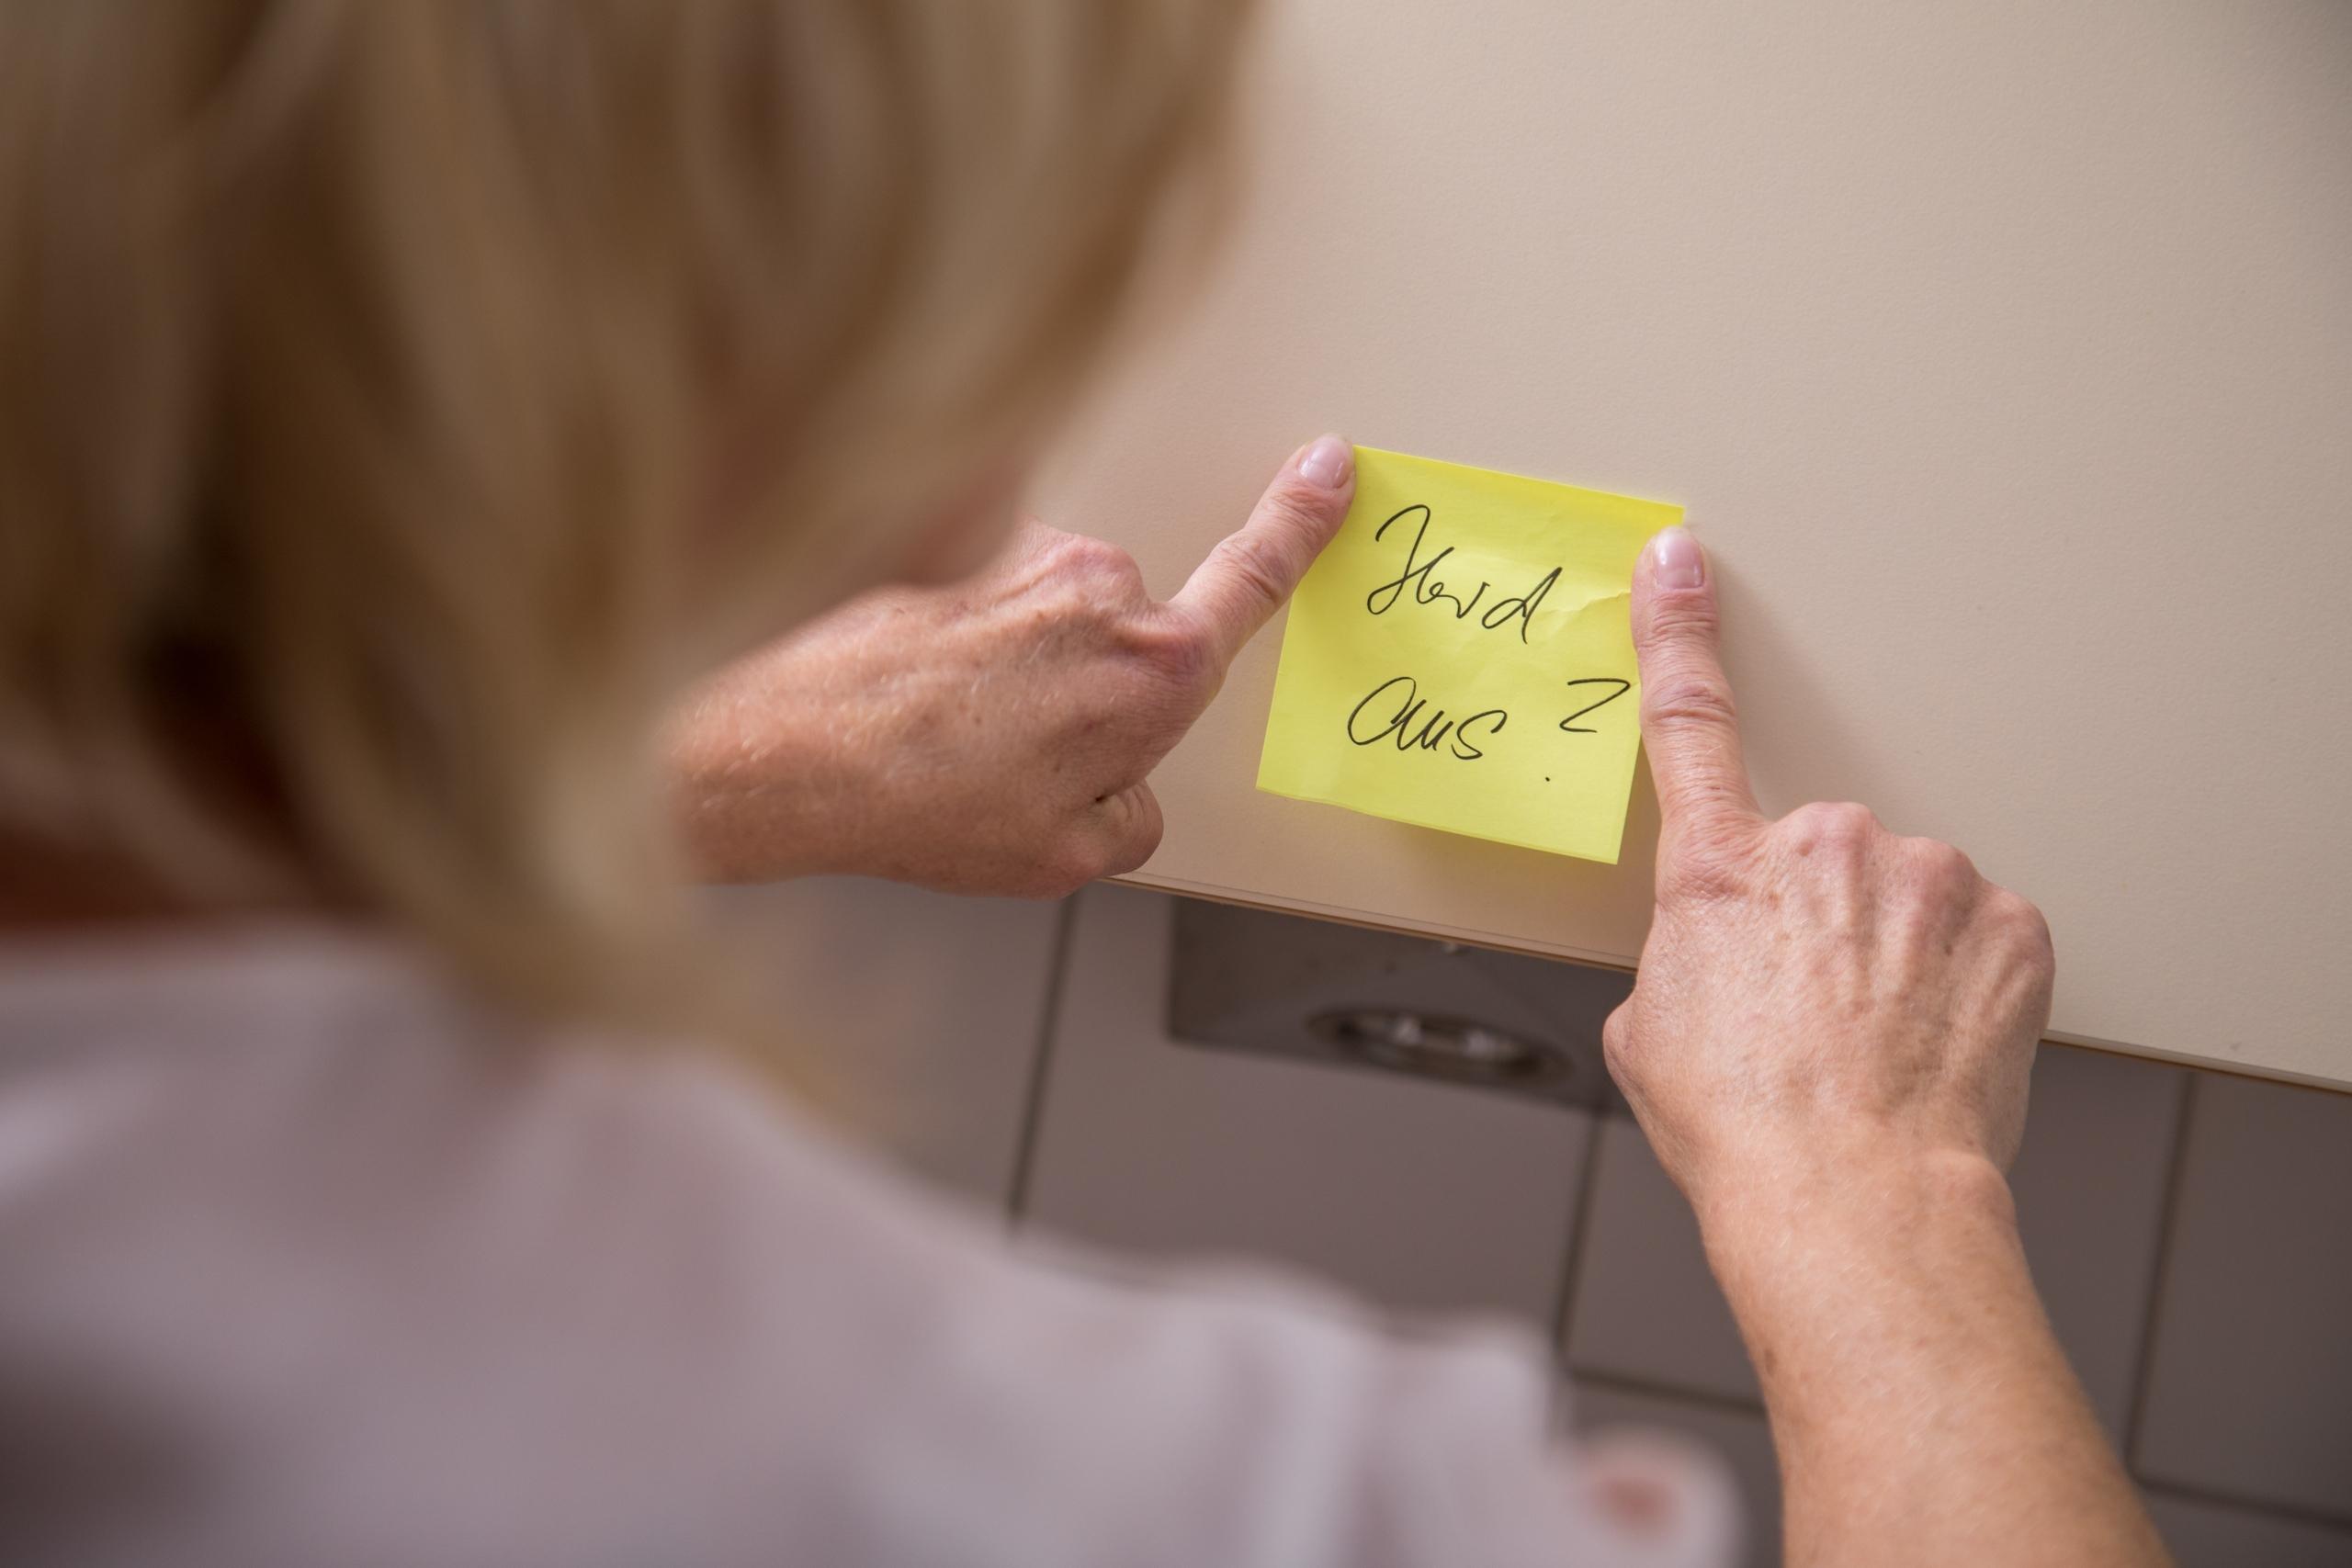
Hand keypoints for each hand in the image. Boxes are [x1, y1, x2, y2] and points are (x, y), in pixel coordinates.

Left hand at [669, 436, 1356, 896]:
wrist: (792, 745)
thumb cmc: (923, 799)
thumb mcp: (1068, 855)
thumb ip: (1132, 813)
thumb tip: (1119, 786)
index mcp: (1153, 668)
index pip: (1254, 579)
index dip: (1300, 523)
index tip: (1327, 471)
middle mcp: (1097, 586)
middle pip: (1124, 634)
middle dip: (1086, 689)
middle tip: (1012, 757)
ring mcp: (1019, 551)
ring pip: (1043, 615)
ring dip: (1010, 664)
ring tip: (943, 730)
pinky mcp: (951, 536)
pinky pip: (980, 592)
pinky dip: (954, 636)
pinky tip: (909, 690)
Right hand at [1602, 526, 2055, 1223]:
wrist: (1852, 1198)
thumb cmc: (1746, 1129)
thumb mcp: (1648, 1034)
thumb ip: (1682, 956)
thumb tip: (1715, 963)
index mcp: (1717, 871)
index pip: (1688, 722)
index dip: (1677, 632)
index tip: (1678, 565)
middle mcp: (1822, 848)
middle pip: (1820, 858)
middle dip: (1818, 917)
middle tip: (1809, 1011)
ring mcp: (1924, 878)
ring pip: (1905, 896)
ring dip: (1895, 950)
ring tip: (1875, 1043)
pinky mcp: (2007, 922)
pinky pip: (1978, 932)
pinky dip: (1962, 979)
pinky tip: (1933, 1039)